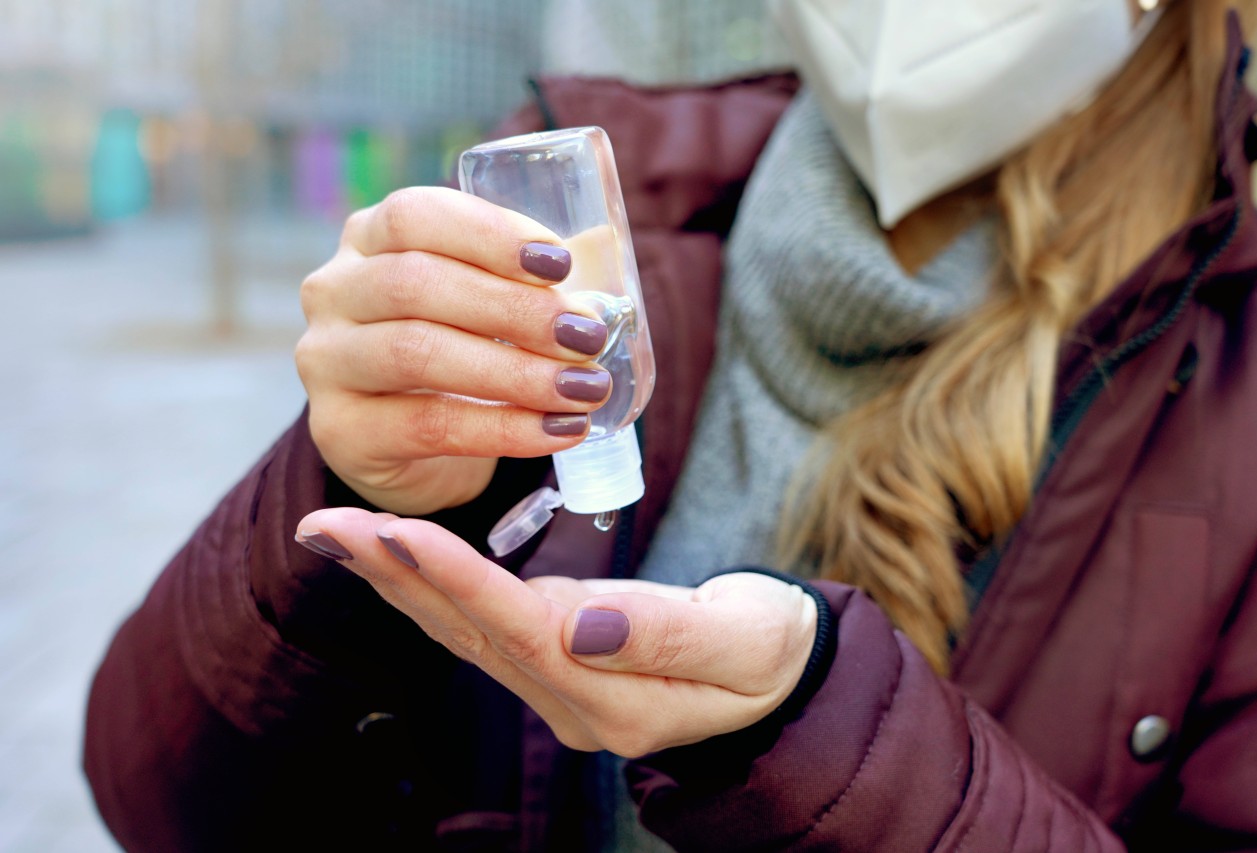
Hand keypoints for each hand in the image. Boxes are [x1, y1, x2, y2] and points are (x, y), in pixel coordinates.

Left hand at [295, 508, 818, 756]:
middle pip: (470, 632)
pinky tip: (392, 555)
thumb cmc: (768, 653)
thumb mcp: (744, 642)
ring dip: (398, 578)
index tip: (396, 531)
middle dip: (397, 574)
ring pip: (462, 629)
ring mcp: (556, 686)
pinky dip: (429, 585)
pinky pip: (477, 623)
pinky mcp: (552, 660)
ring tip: (336, 531)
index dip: (457, 579)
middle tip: (326, 523)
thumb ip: (668, 636)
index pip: (522, 630)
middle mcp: (569, 701)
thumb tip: (585, 626)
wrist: (778, 683)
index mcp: (615, 701)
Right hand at [296, 187, 613, 515]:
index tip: (560, 263)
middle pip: (416, 284)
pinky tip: (558, 431)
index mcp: (369, 237)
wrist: (414, 446)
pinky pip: (426, 426)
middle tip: (587, 336)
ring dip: (515, 372)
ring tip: (583, 389)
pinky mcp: (340, 431)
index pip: (416, 216)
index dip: (489, 234)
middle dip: (514, 310)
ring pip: (417, 354)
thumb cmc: (462, 350)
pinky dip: (502, 429)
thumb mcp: (487, 301)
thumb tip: (605, 266)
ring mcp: (327, 362)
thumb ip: (533, 278)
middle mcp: (334, 290)